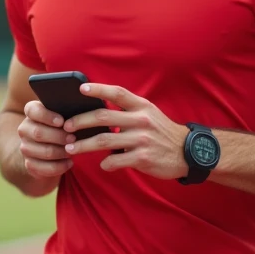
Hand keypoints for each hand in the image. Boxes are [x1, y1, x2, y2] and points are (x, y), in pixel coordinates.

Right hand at [17, 100, 75, 179]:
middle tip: (73, 138)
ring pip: (44, 151)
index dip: (47, 116)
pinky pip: (44, 168)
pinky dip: (60, 166)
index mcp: (31, 113)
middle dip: (58, 137)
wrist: (48, 147)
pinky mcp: (29, 164)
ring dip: (61, 152)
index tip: (61, 121)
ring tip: (73, 150)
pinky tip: (69, 163)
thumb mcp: (62, 115)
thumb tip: (80, 108)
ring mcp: (25, 147)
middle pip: (38, 133)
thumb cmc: (60, 126)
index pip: (33, 111)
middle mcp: (24, 129)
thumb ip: (66, 110)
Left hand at [62, 83, 188, 178]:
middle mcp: (141, 120)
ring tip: (71, 148)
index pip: (117, 93)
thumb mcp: (149, 114)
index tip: (80, 89)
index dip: (98, 89)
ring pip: (104, 141)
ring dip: (83, 145)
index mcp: (141, 106)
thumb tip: (97, 111)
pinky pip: (116, 161)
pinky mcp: (142, 158)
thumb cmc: (161, 132)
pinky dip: (106, 164)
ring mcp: (142, 140)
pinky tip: (102, 164)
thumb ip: (127, 111)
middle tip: (66, 127)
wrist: (188, 153)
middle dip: (80, 121)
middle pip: (102, 117)